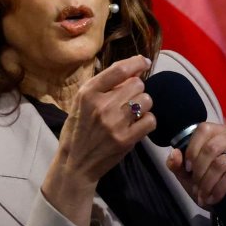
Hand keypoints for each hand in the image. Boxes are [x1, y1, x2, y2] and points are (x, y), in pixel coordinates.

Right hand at [41, 55, 155, 225]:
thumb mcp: (80, 103)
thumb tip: (132, 71)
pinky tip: (137, 125)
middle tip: (128, 100)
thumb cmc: (78, 130)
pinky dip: (147, 122)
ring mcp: (114, 123)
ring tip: (132, 114)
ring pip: (146, 101)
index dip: (136, 62)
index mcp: (87, 92)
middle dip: (136, 90)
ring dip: (143, 105)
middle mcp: (101, 105)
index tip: (144, 62)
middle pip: (137, 84)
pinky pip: (150, 120)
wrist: (75, 163)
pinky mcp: (126, 140)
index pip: (119, 69)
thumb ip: (102, 87)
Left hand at [165, 123, 225, 214]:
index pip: (203, 130)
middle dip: (199, 171)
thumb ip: (178, 164)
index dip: (192, 150)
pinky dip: (220, 188)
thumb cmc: (212, 184)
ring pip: (221, 162)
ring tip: (204, 196)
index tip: (187, 170)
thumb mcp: (189, 176)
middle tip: (196, 189)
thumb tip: (174, 153)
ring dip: (208, 183)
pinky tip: (214, 197)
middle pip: (211, 148)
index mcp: (218, 131)